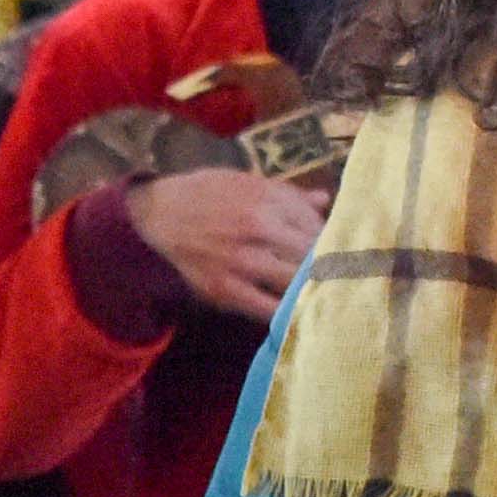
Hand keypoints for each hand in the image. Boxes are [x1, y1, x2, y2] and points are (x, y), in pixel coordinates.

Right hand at [122, 164, 330, 321]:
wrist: (155, 216)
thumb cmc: (204, 195)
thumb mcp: (244, 182)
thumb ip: (287, 194)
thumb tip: (325, 200)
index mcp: (267, 198)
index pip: (317, 225)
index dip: (334, 241)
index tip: (341, 252)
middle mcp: (258, 227)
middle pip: (312, 254)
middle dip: (328, 268)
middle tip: (340, 280)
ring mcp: (241, 260)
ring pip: (294, 281)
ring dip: (311, 291)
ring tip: (323, 298)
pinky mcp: (224, 288)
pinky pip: (266, 308)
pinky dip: (284, 313)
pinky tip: (296, 313)